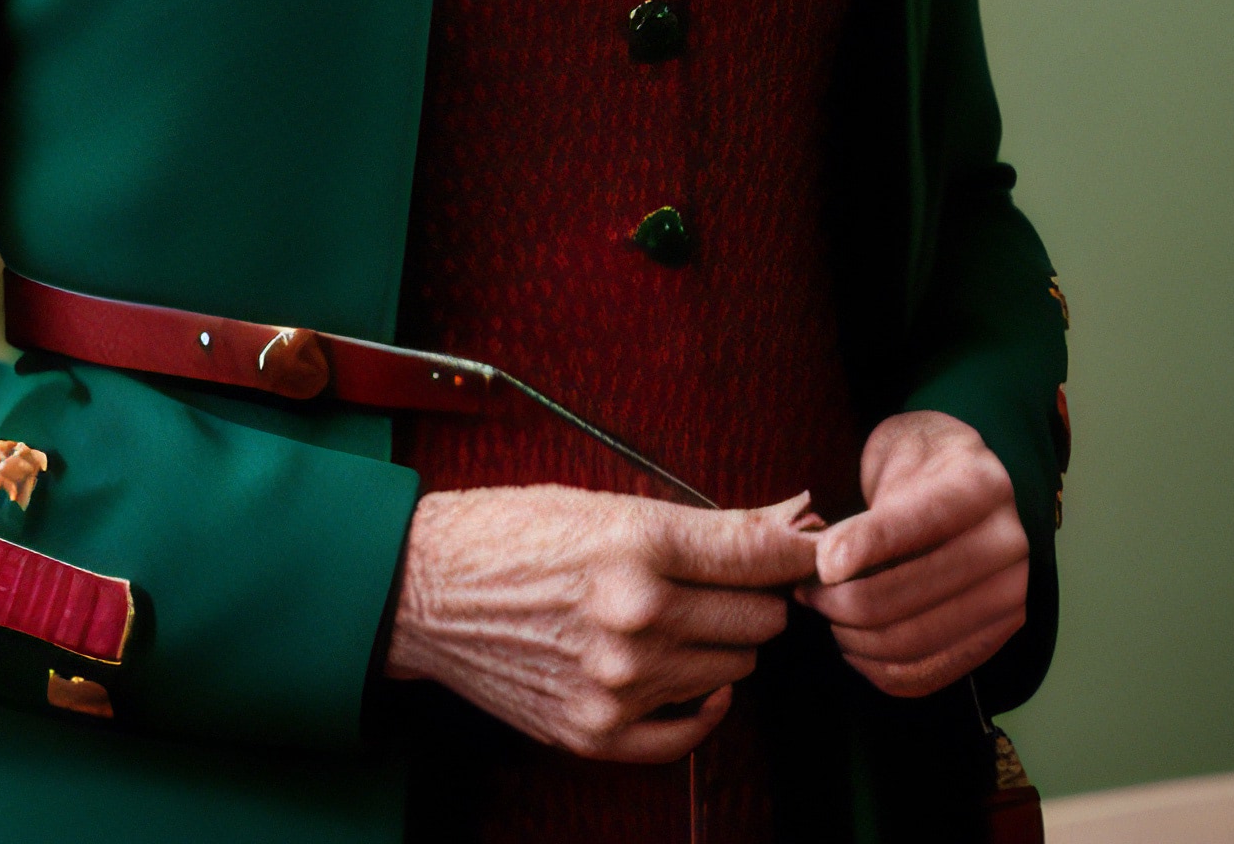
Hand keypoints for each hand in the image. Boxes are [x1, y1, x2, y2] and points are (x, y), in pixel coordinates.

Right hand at [385, 482, 822, 762]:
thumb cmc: (511, 530)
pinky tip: (688, 671)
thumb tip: (795, 514)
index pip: (760, 557)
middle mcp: (636, 620)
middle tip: (727, 577)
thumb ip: (709, 522)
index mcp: (637, 546)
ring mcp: (618, 685)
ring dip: (723, 641)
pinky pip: (692, 732)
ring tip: (686, 614)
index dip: (796, 550)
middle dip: (756, 594)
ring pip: (733, 669)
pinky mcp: (598, 733)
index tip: (809, 546)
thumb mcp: (605, 501)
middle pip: (759, 618)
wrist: (424, 590)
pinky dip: (703, 702)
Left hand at [798, 410, 1026, 698]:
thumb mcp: (896, 458)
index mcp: (981, 486)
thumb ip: (871, 512)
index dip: (860, 547)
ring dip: (854, 638)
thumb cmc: (919, 467)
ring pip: (913, 641)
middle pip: (908, 593)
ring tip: (826, 613)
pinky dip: (880, 670)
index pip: (914, 525)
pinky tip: (853, 647)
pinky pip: (930, 674)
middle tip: (805, 592)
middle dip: (841, 601)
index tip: (819, 564)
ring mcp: (1009, 596)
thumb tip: (827, 570)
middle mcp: (1005, 544)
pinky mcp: (997, 638)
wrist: (968, 484)